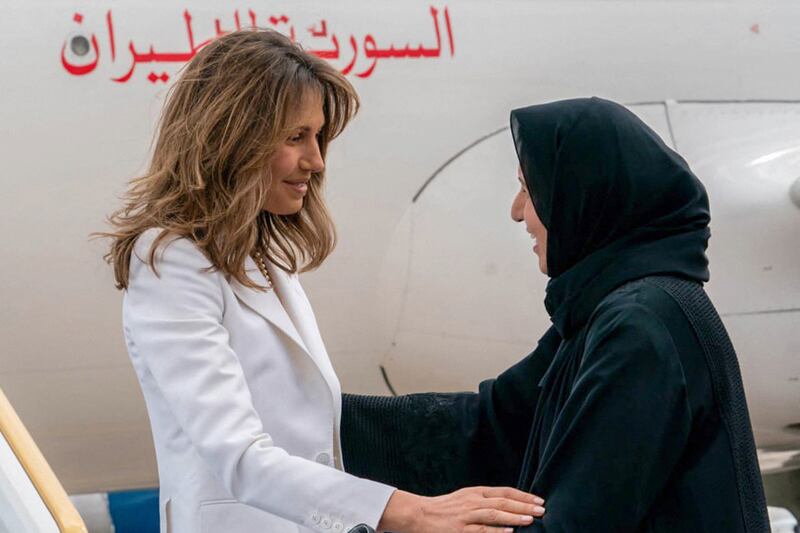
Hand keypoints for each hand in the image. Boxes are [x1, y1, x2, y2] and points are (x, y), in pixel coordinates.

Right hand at [378, 487, 544, 532]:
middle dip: (523, 506)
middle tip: (541, 509)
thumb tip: (509, 506)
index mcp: (475, 492)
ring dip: (513, 517)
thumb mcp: (465, 498)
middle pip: (502, 502)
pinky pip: (481, 530)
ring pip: (494, 514)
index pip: (504, 492)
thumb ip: (484, 501)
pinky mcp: (460, 530)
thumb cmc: (444, 508)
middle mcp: (472, 501)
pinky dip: (496, 531)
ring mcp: (466, 516)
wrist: (419, 514)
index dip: (522, 496)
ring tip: (530, 519)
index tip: (538, 500)